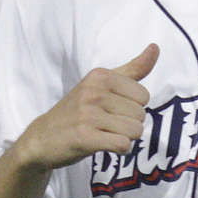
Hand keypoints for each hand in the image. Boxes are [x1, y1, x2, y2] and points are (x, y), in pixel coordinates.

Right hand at [16, 43, 159, 171]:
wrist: (42, 137)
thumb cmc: (78, 110)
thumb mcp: (101, 84)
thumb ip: (132, 68)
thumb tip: (155, 48)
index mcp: (100, 76)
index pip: (143, 96)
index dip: (133, 107)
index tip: (113, 109)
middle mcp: (93, 92)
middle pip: (141, 115)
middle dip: (129, 124)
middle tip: (107, 124)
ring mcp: (87, 114)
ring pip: (134, 131)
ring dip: (125, 138)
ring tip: (105, 134)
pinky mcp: (84, 137)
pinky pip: (122, 145)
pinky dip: (119, 149)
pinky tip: (105, 145)